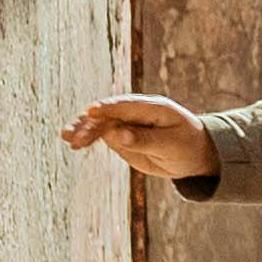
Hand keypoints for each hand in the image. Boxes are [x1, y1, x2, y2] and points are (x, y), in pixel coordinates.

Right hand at [64, 94, 214, 184]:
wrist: (194, 155)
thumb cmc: (187, 146)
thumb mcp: (170, 145)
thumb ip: (144, 140)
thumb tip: (118, 134)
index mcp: (153, 107)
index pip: (126, 105)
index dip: (108, 108)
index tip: (91, 112)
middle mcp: (136, 111)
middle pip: (109, 114)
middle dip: (91, 123)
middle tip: (74, 135)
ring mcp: (127, 122)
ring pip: (101, 123)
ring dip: (84, 129)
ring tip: (68, 138)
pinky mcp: (121, 135)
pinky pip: (102, 134)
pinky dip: (88, 137)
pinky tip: (73, 143)